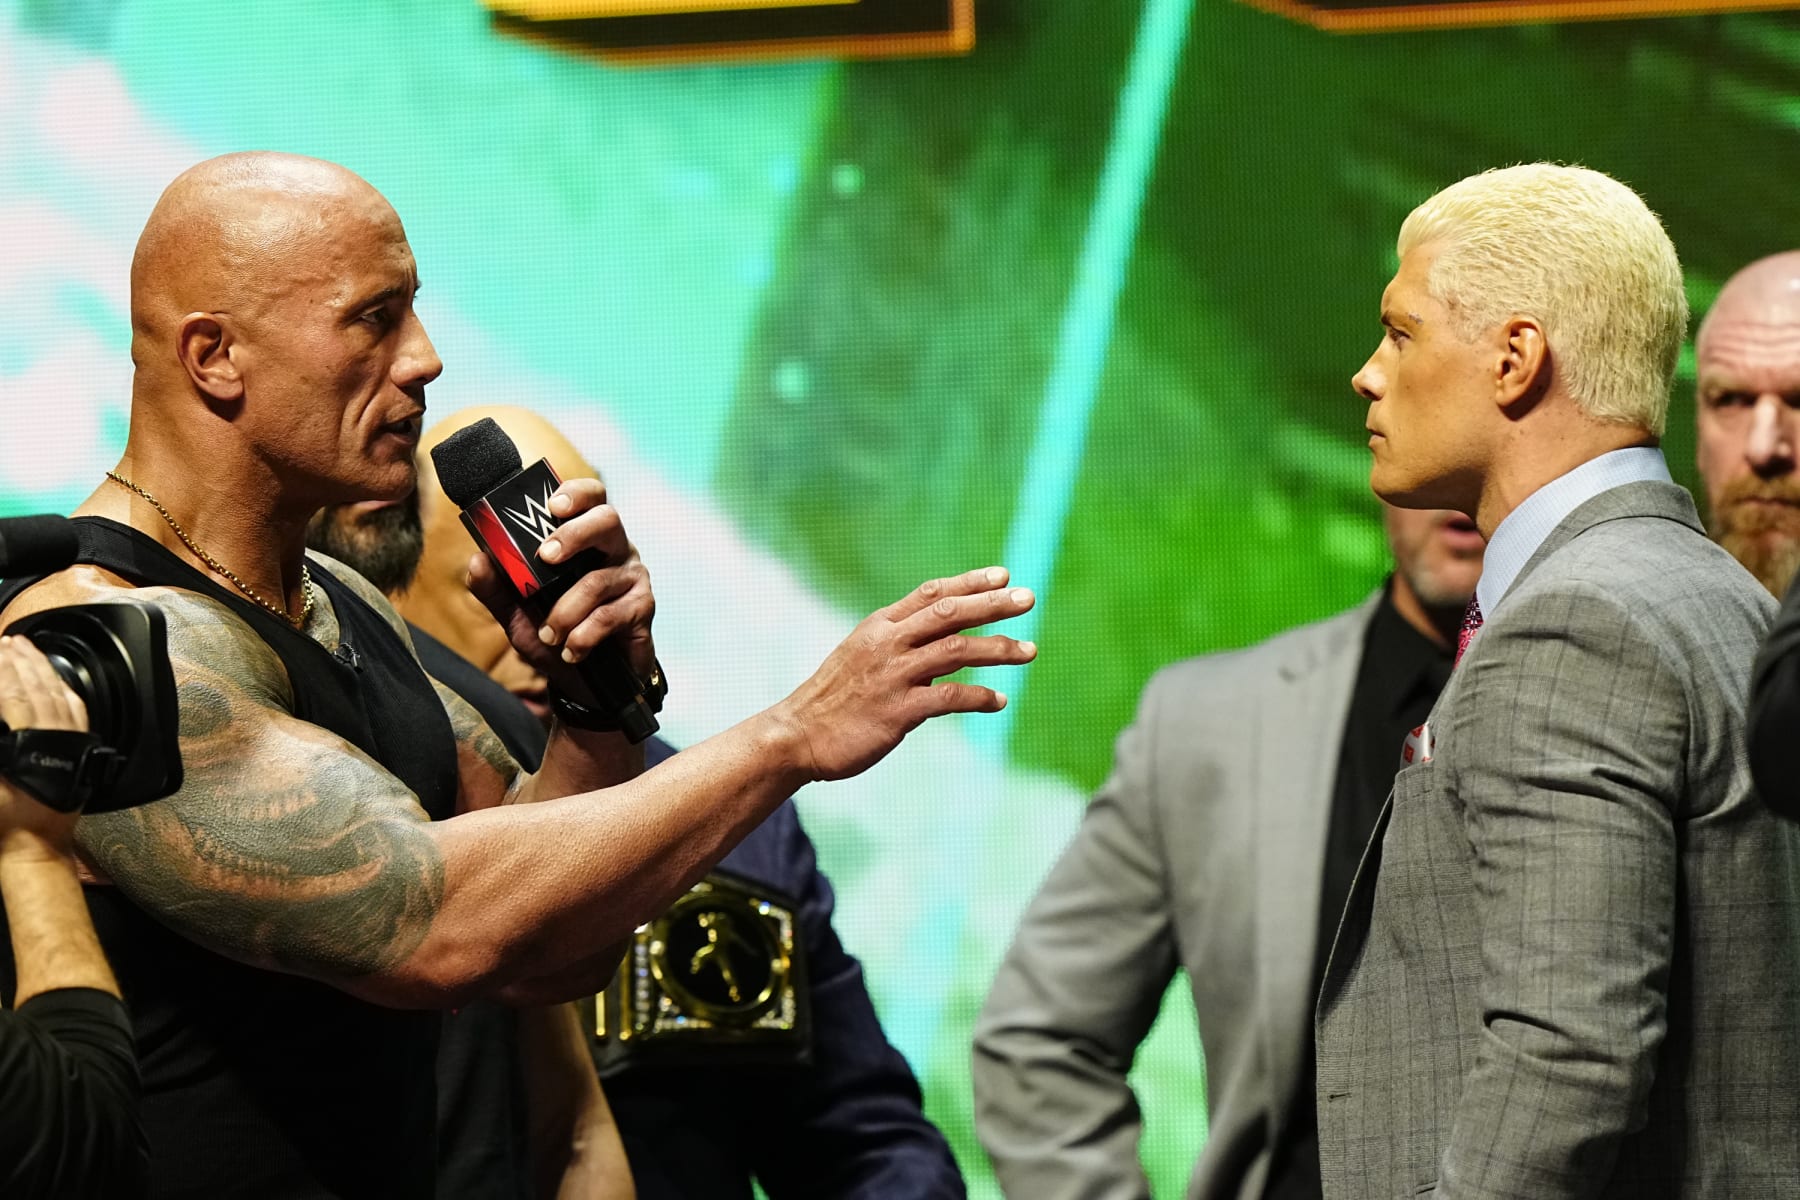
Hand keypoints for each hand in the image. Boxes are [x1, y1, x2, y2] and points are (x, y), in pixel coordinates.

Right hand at [0, 635, 88, 852]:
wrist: (33, 847)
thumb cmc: (2, 820)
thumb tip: (1, 719)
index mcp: (29, 743)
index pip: (14, 696)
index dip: (3, 671)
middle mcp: (55, 737)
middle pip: (38, 689)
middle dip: (21, 662)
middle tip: (7, 642)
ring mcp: (71, 742)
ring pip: (59, 695)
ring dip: (42, 669)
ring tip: (26, 649)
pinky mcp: (80, 749)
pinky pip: (76, 710)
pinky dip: (64, 689)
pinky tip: (56, 678)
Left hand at [466, 478, 656, 690]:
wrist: (585, 684)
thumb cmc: (555, 636)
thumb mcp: (517, 614)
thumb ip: (497, 587)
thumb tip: (478, 559)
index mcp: (586, 539)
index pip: (590, 498)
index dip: (575, 494)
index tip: (552, 506)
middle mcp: (615, 550)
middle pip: (607, 519)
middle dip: (574, 535)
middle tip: (546, 557)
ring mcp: (633, 577)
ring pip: (598, 579)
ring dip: (565, 611)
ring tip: (549, 635)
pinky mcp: (642, 608)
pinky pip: (608, 615)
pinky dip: (582, 636)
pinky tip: (572, 651)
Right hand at [775, 567, 1036, 781]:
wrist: (796, 735)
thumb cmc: (834, 698)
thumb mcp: (861, 656)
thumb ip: (900, 643)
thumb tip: (946, 642)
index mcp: (879, 626)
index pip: (930, 593)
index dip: (969, 583)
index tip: (1004, 576)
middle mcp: (887, 644)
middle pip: (949, 614)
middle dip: (992, 605)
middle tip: (1029, 599)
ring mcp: (892, 676)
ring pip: (956, 651)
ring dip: (997, 649)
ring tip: (1029, 651)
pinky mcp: (896, 711)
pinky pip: (948, 698)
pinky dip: (979, 697)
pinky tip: (999, 702)